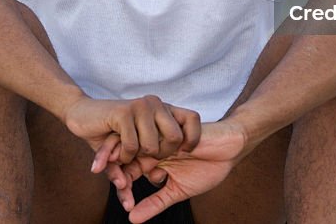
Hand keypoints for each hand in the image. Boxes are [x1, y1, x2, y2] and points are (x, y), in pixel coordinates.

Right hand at [62, 95, 200, 167]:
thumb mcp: (136, 141)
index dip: (193, 138)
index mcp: (162, 109)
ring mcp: (141, 106)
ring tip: (124, 155)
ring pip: (152, 146)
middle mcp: (155, 104)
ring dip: (135, 158)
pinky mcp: (125, 112)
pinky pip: (132, 146)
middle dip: (159, 155)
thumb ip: (153, 152)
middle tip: (144, 159)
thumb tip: (167, 175)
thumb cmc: (110, 131)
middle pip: (175, 138)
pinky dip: (123, 156)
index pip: (193, 119)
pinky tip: (115, 153)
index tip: (184, 153)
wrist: (81, 114)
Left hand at [107, 121, 248, 222]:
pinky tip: (168, 152)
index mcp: (150, 158)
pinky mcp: (179, 122)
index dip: (119, 180)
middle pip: (124, 148)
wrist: (229, 150)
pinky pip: (164, 130)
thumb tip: (131, 220)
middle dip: (111, 159)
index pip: (125, 166)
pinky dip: (163, 142)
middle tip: (106, 172)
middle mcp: (153, 143)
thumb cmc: (204, 169)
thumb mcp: (176, 191)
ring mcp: (164, 131)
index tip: (121, 198)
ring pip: (140, 136)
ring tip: (131, 162)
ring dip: (133, 148)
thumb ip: (154, 204)